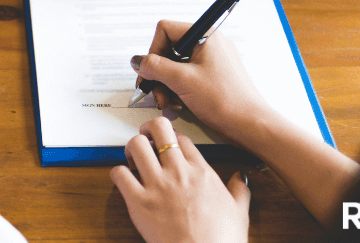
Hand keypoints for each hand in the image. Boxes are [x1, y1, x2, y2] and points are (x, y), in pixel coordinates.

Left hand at [111, 117, 249, 242]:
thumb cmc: (221, 239)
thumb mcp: (239, 211)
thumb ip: (239, 190)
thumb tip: (241, 177)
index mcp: (201, 171)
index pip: (182, 137)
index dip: (172, 137)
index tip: (168, 143)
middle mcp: (178, 172)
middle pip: (158, 129)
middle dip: (149, 128)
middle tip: (146, 137)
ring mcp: (157, 185)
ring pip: (136, 145)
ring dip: (132, 148)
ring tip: (133, 157)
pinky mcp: (139, 202)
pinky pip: (120, 174)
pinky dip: (118, 172)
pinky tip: (124, 179)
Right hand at [131, 21, 266, 147]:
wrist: (250, 125)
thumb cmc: (224, 100)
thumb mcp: (182, 80)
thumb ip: (155, 67)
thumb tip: (138, 61)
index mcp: (205, 35)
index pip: (166, 30)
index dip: (153, 50)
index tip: (150, 71)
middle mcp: (208, 44)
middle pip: (169, 49)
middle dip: (159, 73)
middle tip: (155, 92)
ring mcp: (211, 60)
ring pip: (175, 65)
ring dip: (166, 84)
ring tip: (167, 102)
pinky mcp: (211, 76)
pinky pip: (186, 76)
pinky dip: (177, 89)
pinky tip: (178, 104)